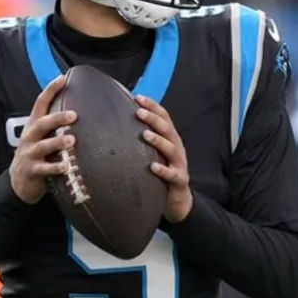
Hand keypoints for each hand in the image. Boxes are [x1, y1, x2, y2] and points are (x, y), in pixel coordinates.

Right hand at [10, 75, 76, 203]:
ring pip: (43, 145)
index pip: (40, 103)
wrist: (19, 180)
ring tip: (71, 140)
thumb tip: (80, 110)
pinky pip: (44, 168)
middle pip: (42, 123)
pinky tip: (66, 167)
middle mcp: (30, 136)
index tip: (63, 78)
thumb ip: (55, 125)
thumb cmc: (37, 153)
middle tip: (73, 115)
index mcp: (34, 125)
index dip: (50, 90)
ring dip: (57, 142)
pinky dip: (55, 168)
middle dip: (57, 118)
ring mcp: (29, 153)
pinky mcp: (31, 170)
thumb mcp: (42, 136)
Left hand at [136, 95, 192, 221]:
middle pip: (167, 129)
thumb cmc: (161, 171)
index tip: (138, 97)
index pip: (164, 117)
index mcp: (170, 138)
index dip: (153, 106)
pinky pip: (172, 174)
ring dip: (158, 140)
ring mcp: (179, 164)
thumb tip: (119, 123)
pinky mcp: (179, 180)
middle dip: (153, 118)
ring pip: (171, 148)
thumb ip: (144, 139)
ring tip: (144, 135)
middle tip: (138, 112)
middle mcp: (176, 147)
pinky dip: (163, 170)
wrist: (177, 199)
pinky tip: (152, 167)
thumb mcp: (154, 153)